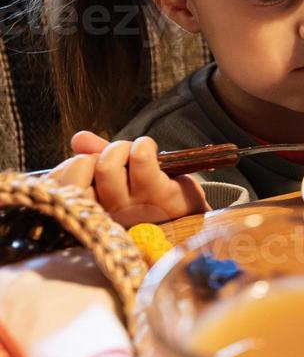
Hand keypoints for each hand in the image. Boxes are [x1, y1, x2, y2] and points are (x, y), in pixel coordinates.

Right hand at [47, 131, 207, 225]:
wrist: (189, 218)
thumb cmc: (147, 197)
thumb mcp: (119, 179)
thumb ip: (97, 158)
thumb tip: (78, 138)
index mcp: (94, 210)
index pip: (61, 186)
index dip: (70, 166)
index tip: (89, 162)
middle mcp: (109, 213)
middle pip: (81, 168)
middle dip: (99, 153)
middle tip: (118, 155)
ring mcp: (134, 207)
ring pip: (108, 164)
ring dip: (121, 147)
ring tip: (134, 152)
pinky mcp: (161, 196)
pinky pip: (141, 157)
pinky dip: (143, 145)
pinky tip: (151, 150)